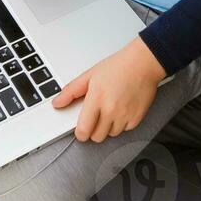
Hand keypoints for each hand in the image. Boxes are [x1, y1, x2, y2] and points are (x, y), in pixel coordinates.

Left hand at [51, 37, 165, 141]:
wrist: (143, 64)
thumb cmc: (118, 67)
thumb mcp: (89, 75)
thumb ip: (71, 91)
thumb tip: (57, 103)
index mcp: (96, 99)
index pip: (84, 130)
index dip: (80, 133)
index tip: (81, 130)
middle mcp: (111, 110)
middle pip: (97, 136)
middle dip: (94, 129)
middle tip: (96, 116)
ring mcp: (125, 116)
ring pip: (111, 135)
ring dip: (108, 127)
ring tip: (110, 110)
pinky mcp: (137, 118)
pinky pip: (125, 130)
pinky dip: (122, 124)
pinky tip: (121, 109)